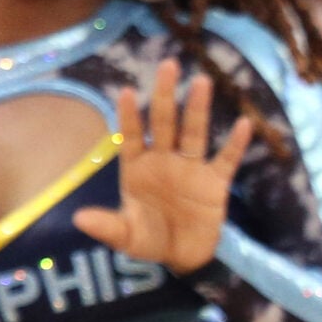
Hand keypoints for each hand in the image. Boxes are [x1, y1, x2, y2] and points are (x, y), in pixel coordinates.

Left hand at [73, 58, 254, 275]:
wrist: (183, 257)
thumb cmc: (150, 239)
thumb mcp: (126, 237)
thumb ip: (106, 226)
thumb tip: (78, 218)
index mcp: (138, 167)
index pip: (132, 136)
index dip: (129, 116)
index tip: (126, 91)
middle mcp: (164, 160)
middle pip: (164, 122)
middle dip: (165, 95)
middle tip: (167, 65)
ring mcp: (191, 169)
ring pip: (194, 132)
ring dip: (197, 108)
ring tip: (201, 81)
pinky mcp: (215, 183)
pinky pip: (226, 160)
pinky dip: (235, 144)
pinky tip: (244, 124)